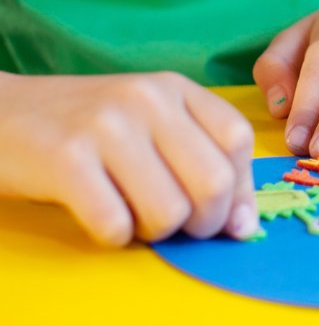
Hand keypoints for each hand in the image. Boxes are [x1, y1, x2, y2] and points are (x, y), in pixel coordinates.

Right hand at [0, 71, 255, 246]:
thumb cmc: (86, 128)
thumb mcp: (149, 121)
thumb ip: (199, 157)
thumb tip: (245, 225)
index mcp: (174, 88)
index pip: (237, 139)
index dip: (242, 189)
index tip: (231, 220)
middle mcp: (147, 99)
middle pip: (214, 182)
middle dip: (206, 222)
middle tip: (182, 229)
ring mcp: (107, 126)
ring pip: (169, 211)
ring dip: (157, 233)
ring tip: (135, 217)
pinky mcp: (66, 160)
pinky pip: (116, 225)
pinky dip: (115, 237)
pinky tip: (101, 218)